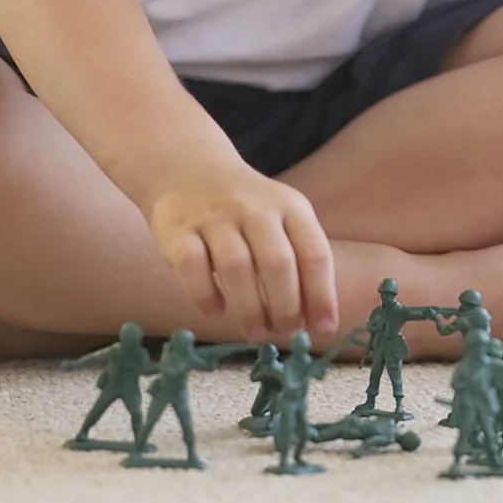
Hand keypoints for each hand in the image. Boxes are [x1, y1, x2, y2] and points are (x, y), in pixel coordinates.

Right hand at [146, 161, 337, 342]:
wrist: (190, 170)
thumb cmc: (246, 209)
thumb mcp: (281, 219)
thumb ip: (298, 261)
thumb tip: (316, 320)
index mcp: (290, 207)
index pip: (314, 252)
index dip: (322, 293)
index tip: (324, 327)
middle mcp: (255, 208)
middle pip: (277, 262)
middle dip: (285, 306)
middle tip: (285, 333)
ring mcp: (215, 217)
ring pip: (237, 267)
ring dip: (249, 307)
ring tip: (256, 332)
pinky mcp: (178, 229)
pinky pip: (192, 266)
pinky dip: (205, 294)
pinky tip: (215, 310)